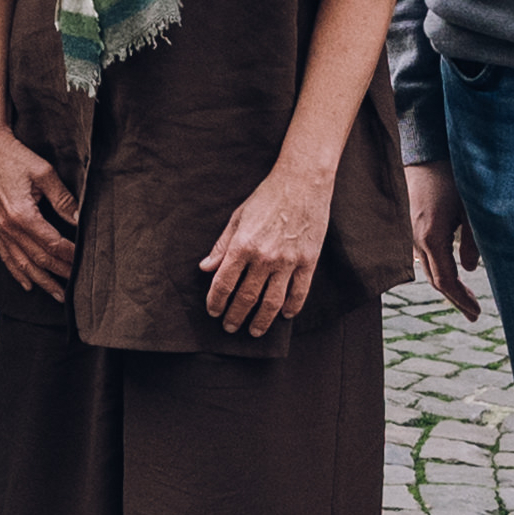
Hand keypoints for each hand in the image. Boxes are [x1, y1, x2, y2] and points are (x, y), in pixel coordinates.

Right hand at [0, 122, 76, 301]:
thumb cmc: (14, 157)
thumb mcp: (44, 173)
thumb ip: (63, 199)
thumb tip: (79, 220)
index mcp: (22, 215)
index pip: (53, 244)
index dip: (71, 255)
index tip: (85, 262)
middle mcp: (8, 228)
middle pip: (39, 259)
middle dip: (60, 274)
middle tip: (77, 287)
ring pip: (22, 264)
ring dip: (41, 281)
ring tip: (57, 295)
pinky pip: (6, 257)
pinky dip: (17, 273)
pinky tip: (27, 284)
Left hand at [202, 162, 331, 334]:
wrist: (302, 183)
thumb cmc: (267, 197)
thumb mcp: (237, 217)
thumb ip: (221, 245)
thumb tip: (205, 268)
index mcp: (242, 246)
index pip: (223, 283)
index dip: (216, 301)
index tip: (213, 311)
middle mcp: (264, 258)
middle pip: (246, 298)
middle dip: (235, 316)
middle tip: (229, 327)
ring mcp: (288, 262)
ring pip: (272, 302)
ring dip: (261, 321)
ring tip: (254, 331)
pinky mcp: (308, 261)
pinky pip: (299, 292)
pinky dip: (292, 308)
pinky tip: (285, 316)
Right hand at [406, 161, 481, 318]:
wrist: (425, 153)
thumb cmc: (452, 178)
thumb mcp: (470, 210)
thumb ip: (472, 242)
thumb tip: (469, 270)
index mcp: (431, 237)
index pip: (445, 281)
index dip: (461, 300)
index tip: (476, 313)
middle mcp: (416, 239)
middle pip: (435, 279)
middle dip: (456, 298)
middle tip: (474, 314)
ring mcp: (411, 233)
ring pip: (429, 268)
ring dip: (448, 283)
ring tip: (466, 296)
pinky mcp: (411, 226)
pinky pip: (424, 255)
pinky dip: (440, 268)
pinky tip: (451, 270)